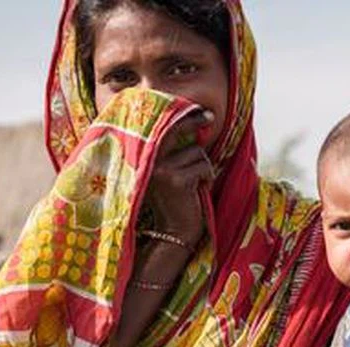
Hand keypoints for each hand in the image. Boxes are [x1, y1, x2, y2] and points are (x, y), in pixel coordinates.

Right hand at [141, 110, 215, 248]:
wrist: (172, 233)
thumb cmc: (175, 201)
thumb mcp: (168, 173)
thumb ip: (173, 151)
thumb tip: (195, 125)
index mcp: (141, 157)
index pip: (160, 127)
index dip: (179, 115)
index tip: (198, 110)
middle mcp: (146, 159)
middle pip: (176, 129)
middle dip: (194, 121)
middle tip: (209, 117)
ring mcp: (160, 169)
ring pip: (196, 151)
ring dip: (202, 166)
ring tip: (193, 183)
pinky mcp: (176, 180)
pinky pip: (203, 166)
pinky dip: (207, 176)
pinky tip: (196, 190)